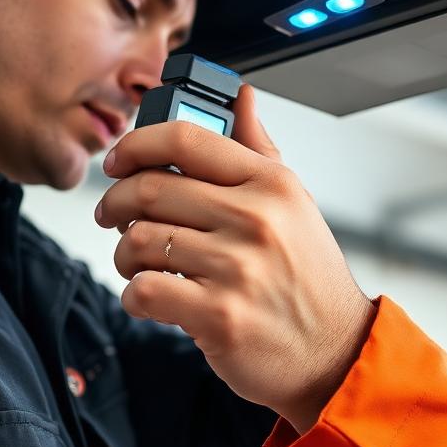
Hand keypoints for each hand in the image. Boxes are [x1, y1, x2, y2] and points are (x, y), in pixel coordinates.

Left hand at [94, 85, 375, 432]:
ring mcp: (238, 267)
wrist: (335, 351)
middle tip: (111, 215)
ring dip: (123, 253)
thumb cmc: (308, 275)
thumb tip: (242, 95)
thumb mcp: (294, 203)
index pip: (186, 139)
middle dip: (115, 202)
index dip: (136, 143)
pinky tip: (151, 295)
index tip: (118, 159)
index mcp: (271, 183)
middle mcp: (256, 218)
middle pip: (151, 188)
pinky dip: (135, 294)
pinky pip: (144, 290)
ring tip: (136, 261)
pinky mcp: (219, 315)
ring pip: (139, 240)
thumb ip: (260, 148)